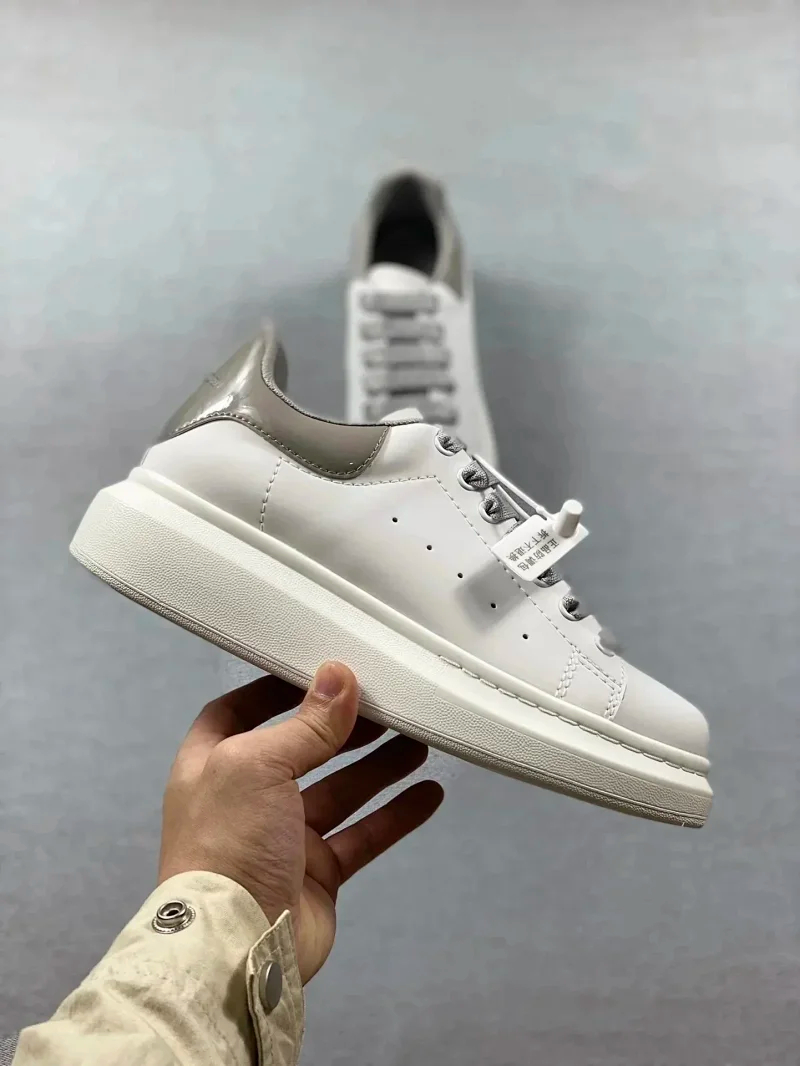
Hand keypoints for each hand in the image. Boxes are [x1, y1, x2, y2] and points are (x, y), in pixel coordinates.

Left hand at [158, 661, 443, 981]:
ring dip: (378, 765)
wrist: (236, 947)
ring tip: (419, 737)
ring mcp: (284, 838)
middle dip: (342, 727)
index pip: (239, 713)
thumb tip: (338, 676)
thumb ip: (306, 724)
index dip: (275, 691)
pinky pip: (363, 834)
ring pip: (341, 790)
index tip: (319, 672)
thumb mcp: (259, 765)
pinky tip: (429, 794)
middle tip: (386, 703)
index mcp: (214, 764)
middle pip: (301, 748)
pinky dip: (395, 814)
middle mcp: (246, 798)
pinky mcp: (318, 873)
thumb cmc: (228, 845)